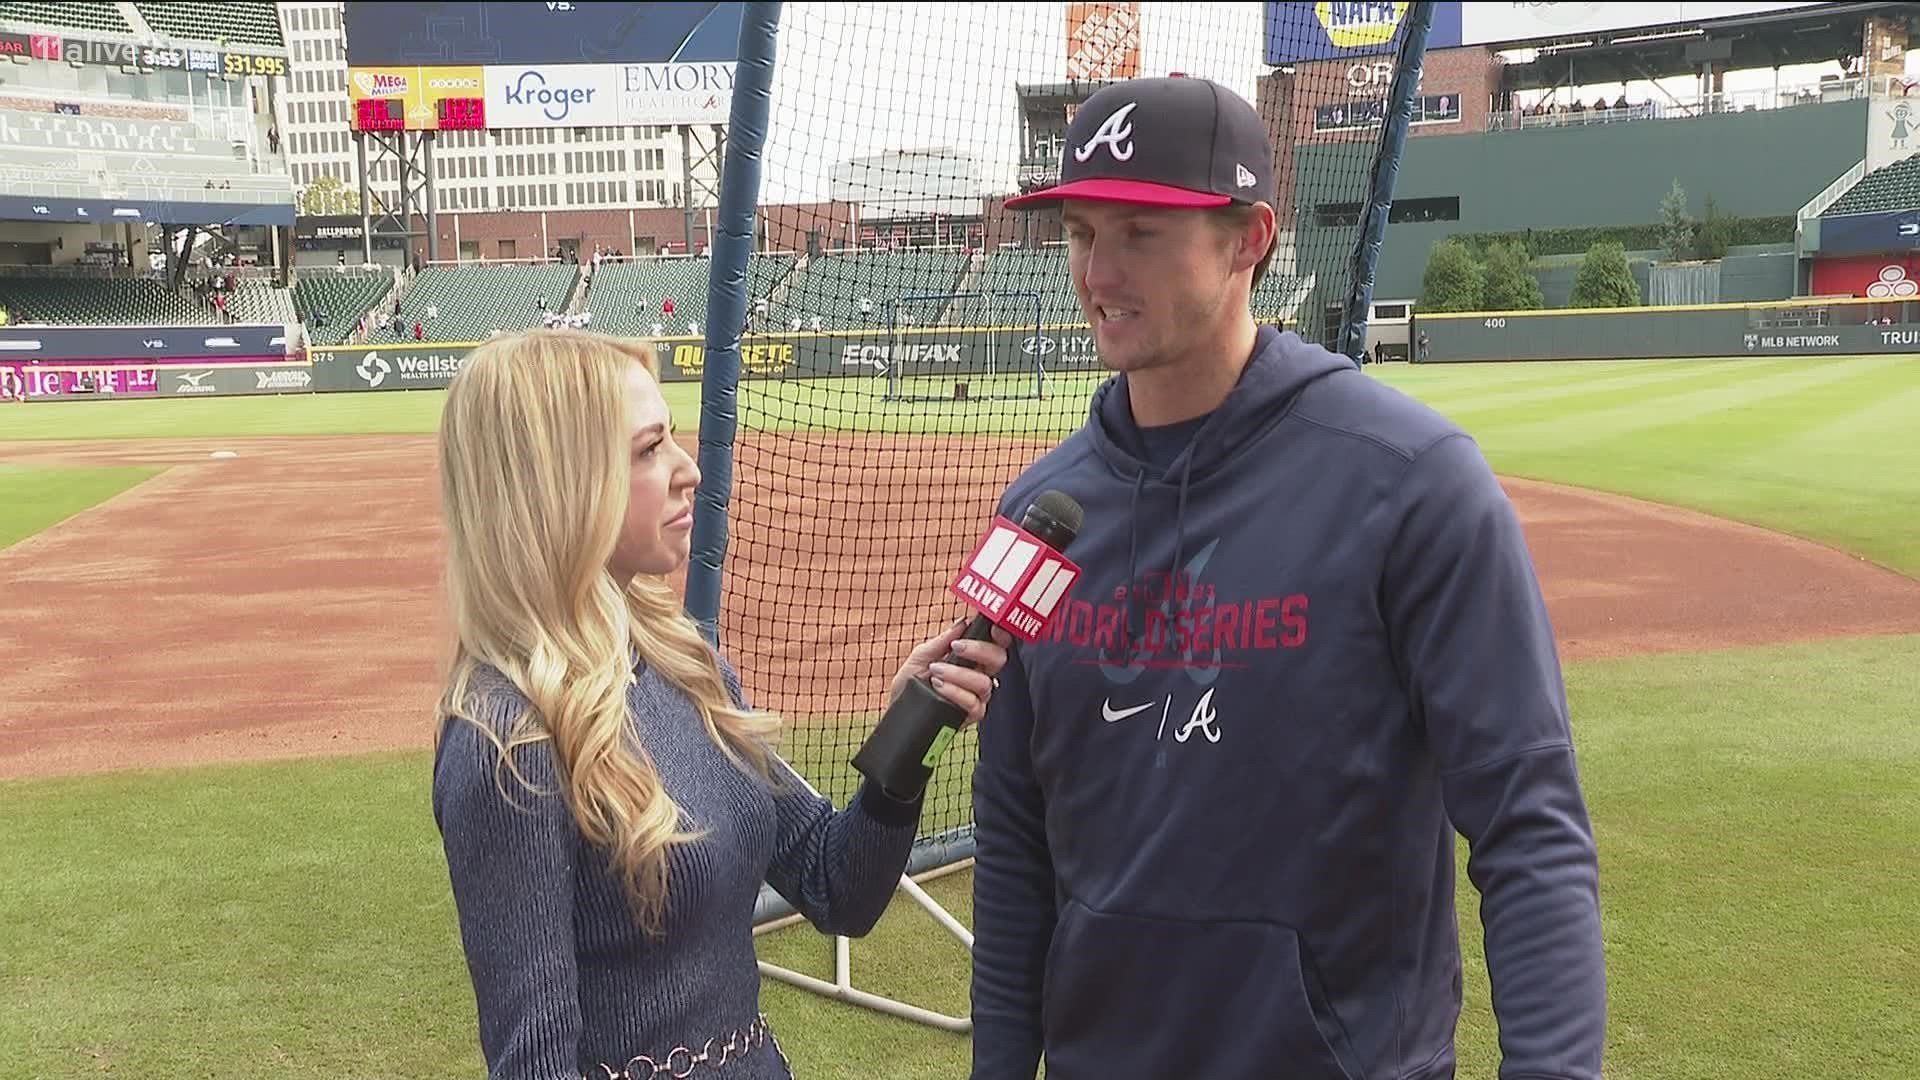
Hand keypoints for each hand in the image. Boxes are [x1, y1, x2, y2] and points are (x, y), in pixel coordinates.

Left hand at [889, 616, 1013, 729]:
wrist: (896, 709)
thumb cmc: (910, 683)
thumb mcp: (921, 656)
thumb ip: (942, 641)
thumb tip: (962, 623)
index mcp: (972, 659)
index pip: (995, 644)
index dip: (1000, 634)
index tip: (990, 627)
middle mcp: (979, 676)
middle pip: (999, 659)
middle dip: (979, 650)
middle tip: (956, 647)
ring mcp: (977, 696)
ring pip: (984, 682)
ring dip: (958, 674)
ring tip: (935, 671)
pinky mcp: (971, 715)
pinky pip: (973, 703)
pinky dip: (954, 691)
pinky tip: (939, 686)